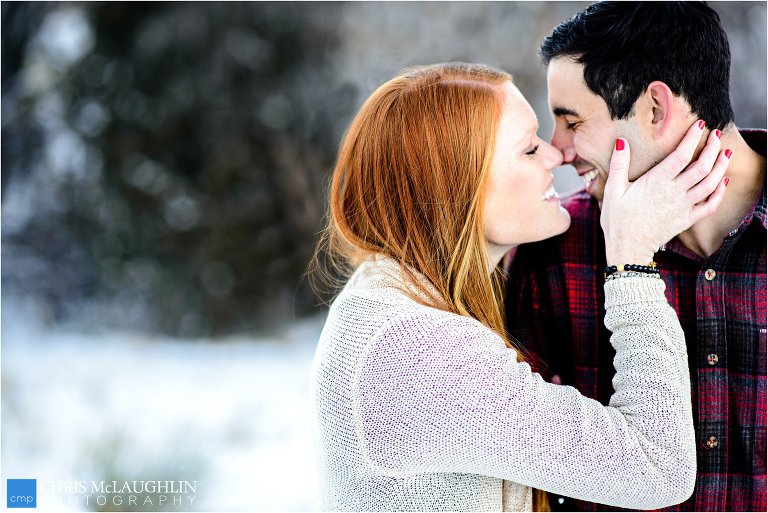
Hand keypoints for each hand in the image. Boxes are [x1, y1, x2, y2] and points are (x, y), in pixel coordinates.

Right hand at [601, 120, 729, 265]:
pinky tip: (722, 182)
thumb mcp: (613, 190)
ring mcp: (683, 207)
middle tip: (715, 135)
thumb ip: (619, 165)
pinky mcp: (686, 220)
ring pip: (710, 184)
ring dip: (721, 167)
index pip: (680, 156)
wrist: (627, 248)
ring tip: (725, 153)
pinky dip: (719, 193)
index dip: (692, 139)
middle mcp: (674, 193)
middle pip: (702, 167)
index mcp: (656, 183)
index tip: (699, 125)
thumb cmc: (617, 220)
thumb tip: (621, 142)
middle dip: (712, 148)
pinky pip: (710, 205)